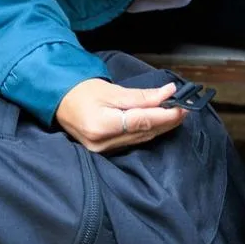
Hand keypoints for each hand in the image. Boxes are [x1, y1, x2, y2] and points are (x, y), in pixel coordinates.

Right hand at [55, 79, 187, 152]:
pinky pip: (134, 142)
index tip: (182, 106)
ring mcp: (104, 151)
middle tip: (185, 109)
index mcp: (101, 126)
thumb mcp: (112, 91)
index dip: (165, 115)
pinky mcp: (107, 152)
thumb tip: (168, 94)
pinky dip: (148, 132)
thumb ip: (141, 96)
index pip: (142, 122)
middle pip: (145, 133)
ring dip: (161, 127)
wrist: (59, 102)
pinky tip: (159, 123)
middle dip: (168, 121)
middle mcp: (103, 143)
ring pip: (142, 139)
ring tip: (176, 114)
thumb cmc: (81, 92)